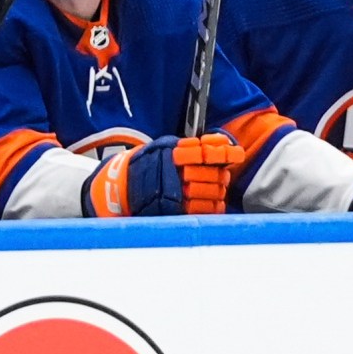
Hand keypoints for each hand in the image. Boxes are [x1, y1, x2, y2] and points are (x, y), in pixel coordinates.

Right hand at [82, 133, 244, 216]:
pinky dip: (210, 208)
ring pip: (209, 193)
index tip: (237, 154)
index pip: (205, 152)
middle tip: (222, 177)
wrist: (116, 189)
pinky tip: (212, 204)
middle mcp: (173, 172)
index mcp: (172, 153)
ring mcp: (173, 193)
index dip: (224, 153)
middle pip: (211, 174)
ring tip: (216, 191)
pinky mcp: (172, 211)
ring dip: (217, 192)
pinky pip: (200, 210)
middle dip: (220, 176)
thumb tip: (220, 142)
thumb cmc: (144, 165)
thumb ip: (190, 145)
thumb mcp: (164, 147)